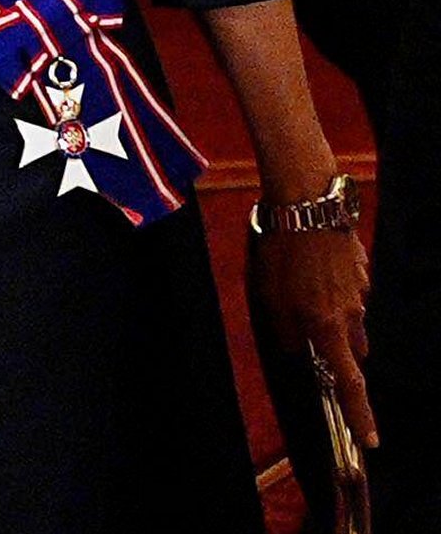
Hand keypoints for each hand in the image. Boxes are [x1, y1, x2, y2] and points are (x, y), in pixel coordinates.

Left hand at [249, 228, 375, 447]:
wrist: (307, 202)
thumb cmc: (284, 251)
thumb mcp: (271, 297)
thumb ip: (287, 332)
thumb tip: (298, 349)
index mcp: (328, 326)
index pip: (350, 383)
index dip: (360, 415)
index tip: (371, 439)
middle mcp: (351, 313)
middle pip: (351, 347)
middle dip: (335, 348)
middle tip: (312, 333)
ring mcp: (359, 288)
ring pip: (350, 315)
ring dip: (331, 311)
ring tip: (301, 284)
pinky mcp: (360, 266)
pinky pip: (348, 287)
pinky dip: (333, 284)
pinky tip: (312, 262)